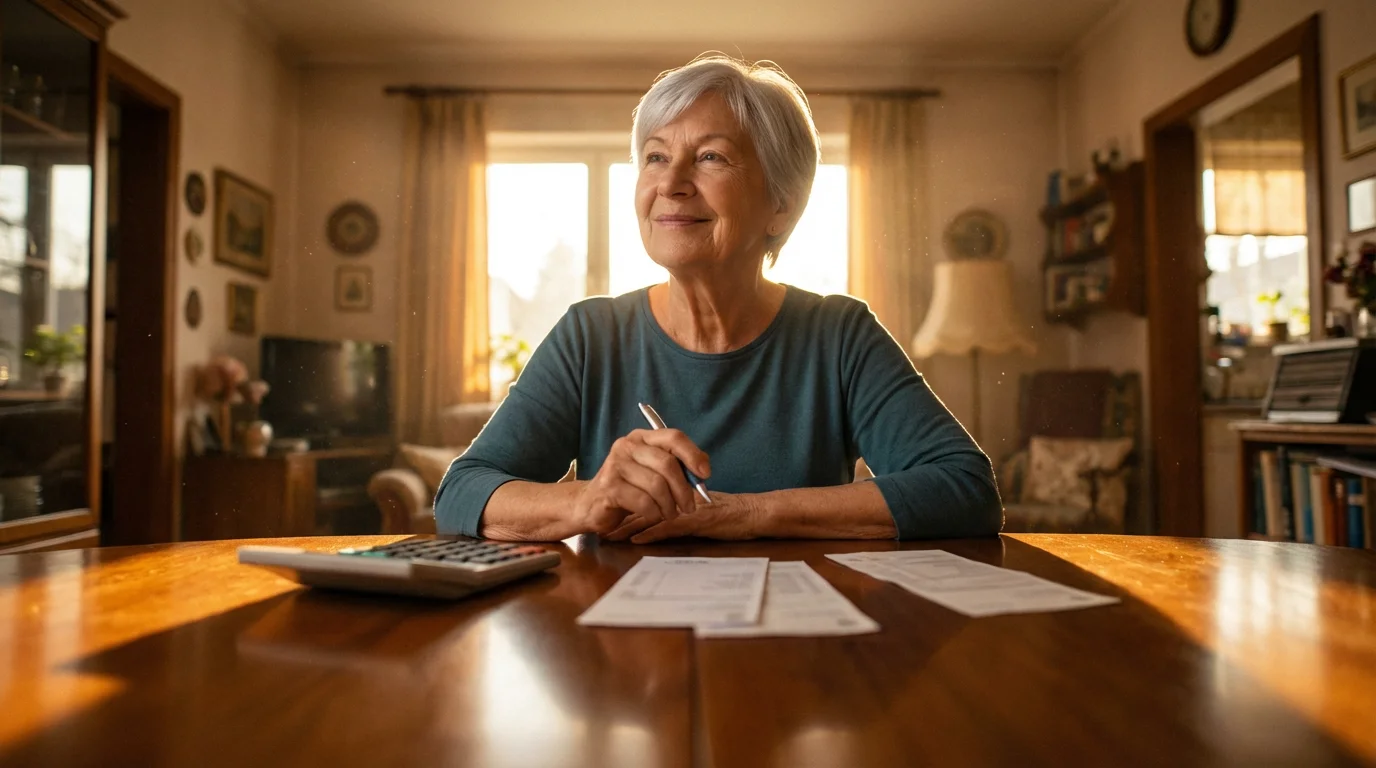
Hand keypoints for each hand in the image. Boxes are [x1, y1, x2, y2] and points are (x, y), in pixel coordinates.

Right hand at [574, 428, 711, 535]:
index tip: (705, 474)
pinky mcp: (609, 487)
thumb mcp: (652, 472)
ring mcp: (615, 465)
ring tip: (670, 514)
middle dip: (684, 489)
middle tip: (689, 507)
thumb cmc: (628, 488)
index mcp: (641, 437)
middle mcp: (627, 446)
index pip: (673, 437)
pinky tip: (653, 516)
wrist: (590, 505)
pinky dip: (655, 513)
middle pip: (668, 464)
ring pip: (657, 485)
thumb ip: (675, 466)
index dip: (693, 455)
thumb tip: (703, 471)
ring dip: (669, 505)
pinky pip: (644, 502)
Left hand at [606, 492, 761, 543]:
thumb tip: (664, 509)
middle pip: (643, 504)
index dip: (628, 503)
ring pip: (650, 515)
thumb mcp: (703, 504)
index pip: (648, 493)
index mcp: (679, 491)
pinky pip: (667, 527)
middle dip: (620, 516)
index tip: (610, 511)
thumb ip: (683, 504)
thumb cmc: (732, 510)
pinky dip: (649, 533)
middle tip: (601, 525)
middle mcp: (679, 497)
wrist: (753, 513)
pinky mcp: (694, 522)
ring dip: (628, 526)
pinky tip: (634, 539)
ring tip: (609, 535)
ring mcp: (685, 509)